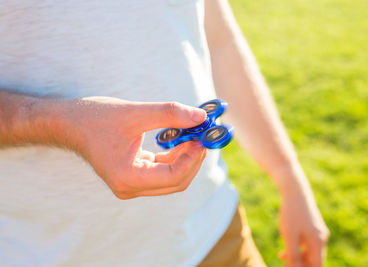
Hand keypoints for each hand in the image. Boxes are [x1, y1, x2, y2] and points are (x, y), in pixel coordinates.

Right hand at [62, 96, 206, 198]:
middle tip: (204, 135)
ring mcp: (131, 184)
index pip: (173, 176)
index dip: (193, 158)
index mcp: (127, 177)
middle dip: (193, 158)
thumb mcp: (135, 112)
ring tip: (194, 133)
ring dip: (186, 157)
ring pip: (171, 177)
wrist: (71, 124)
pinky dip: (175, 156)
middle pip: (176, 181)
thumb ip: (169, 114)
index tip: (203, 137)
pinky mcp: (134, 177)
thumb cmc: (96, 118)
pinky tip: (180, 138)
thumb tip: (201, 118)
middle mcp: (129, 187)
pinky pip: (162, 171)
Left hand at [278, 186, 329, 266]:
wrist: (295, 191)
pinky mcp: (314, 227)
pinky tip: (285, 245)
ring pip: (310, 252)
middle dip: (299, 264)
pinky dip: (298, 247)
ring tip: (280, 255)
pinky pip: (308, 243)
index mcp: (318, 242)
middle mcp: (322, 238)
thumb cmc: (291, 213)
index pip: (317, 266)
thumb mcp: (289, 236)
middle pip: (314, 260)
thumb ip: (293, 255)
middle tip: (283, 263)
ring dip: (297, 257)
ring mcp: (319, 232)